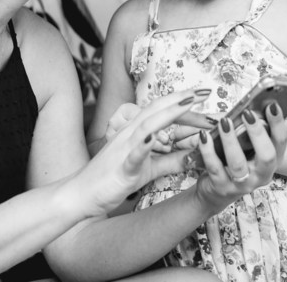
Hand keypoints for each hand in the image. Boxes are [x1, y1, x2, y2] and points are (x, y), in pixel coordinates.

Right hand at [74, 88, 210, 216]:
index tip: (204, 94)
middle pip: (158, 110)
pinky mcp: (121, 168)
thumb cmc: (113, 179)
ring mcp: (124, 149)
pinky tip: (155, 138)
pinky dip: (144, 145)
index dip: (183, 102)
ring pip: (148, 126)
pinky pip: (133, 155)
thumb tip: (195, 154)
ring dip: (169, 113)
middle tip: (205, 91)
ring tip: (189, 102)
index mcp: (136, 132)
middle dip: (182, 98)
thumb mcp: (148, 168)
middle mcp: (130, 134)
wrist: (80, 195)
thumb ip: (171, 160)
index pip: (162, 111)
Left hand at [192, 103, 286, 212]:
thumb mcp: (249, 149)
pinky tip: (204, 136)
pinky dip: (208, 150)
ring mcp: (243, 184)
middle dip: (257, 133)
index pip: (281, 141)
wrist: (217, 192)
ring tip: (225, 122)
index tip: (272, 105)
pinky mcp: (223, 188)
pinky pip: (215, 168)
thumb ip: (252, 131)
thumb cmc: (236, 162)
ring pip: (238, 163)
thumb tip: (250, 105)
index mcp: (273, 161)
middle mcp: (262, 175)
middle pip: (266, 156)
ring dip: (231, 140)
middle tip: (248, 113)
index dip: (278, 123)